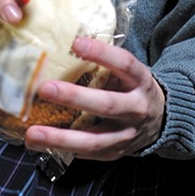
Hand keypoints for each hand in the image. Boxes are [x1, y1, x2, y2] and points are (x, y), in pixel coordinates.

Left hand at [25, 37, 165, 160]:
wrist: (161, 121)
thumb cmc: (133, 87)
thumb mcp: (128, 72)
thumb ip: (105, 62)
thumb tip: (64, 41)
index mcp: (141, 81)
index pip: (124, 64)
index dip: (102, 53)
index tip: (75, 43)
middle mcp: (136, 109)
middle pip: (105, 104)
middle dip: (73, 98)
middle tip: (45, 88)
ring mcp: (126, 135)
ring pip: (94, 140)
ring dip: (60, 138)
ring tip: (33, 133)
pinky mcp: (115, 153)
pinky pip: (87, 154)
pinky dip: (62, 149)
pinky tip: (40, 143)